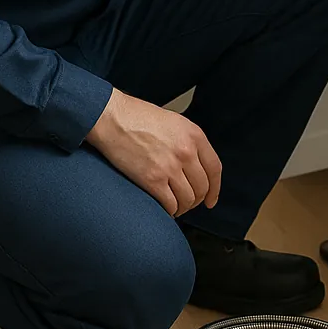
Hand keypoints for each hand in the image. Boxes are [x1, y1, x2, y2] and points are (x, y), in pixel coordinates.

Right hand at [85, 89, 221, 216]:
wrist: (113, 118)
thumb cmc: (137, 117)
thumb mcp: (174, 122)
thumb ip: (188, 142)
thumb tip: (195, 166)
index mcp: (194, 135)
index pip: (214, 169)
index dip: (214, 189)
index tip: (210, 200)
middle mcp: (186, 151)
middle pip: (202, 187)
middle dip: (196, 200)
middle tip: (187, 203)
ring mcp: (170, 167)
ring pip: (188, 200)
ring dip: (182, 207)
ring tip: (174, 206)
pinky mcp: (153, 180)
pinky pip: (170, 205)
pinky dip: (169, 211)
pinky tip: (164, 208)